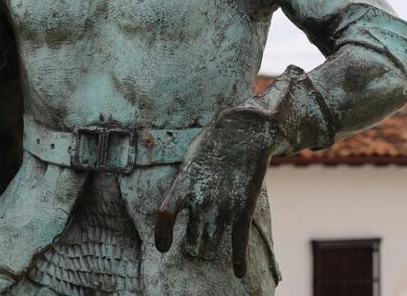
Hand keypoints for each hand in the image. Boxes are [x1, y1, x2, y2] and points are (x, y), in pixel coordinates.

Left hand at [154, 108, 278, 277]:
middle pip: (192, 238)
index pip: (165, 216)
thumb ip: (185, 182)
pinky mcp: (243, 209)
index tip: (163, 247)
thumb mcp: (189, 159)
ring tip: (207, 252)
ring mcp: (223, 206)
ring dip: (208, 251)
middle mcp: (201, 199)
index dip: (162, 235)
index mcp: (184, 185)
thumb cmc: (213, 142)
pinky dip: (239, 260)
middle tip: (194, 247)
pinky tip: (239, 274)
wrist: (243, 132)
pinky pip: (239, 241)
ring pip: (212, 244)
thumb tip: (181, 197)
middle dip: (192, 246)